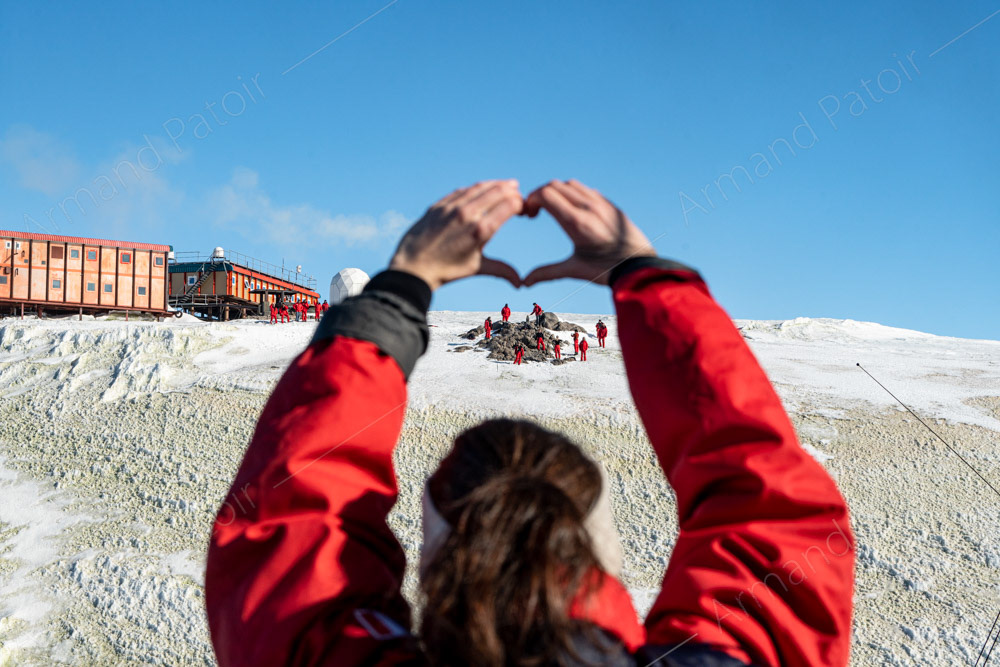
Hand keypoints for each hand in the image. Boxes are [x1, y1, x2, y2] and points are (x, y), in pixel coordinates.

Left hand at [389, 180, 522, 290]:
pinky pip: (462, 190)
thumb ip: (502, 270)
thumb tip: (520, 283)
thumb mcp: (476, 268)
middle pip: (498, 191)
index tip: (524, 208)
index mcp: (481, 230)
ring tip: (507, 185)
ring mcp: (452, 207)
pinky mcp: (439, 205)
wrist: (413, 267)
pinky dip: (476, 188)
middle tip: (518, 193)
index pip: (510, 204)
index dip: (521, 203)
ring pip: (480, 187)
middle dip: (512, 191)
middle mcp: (468, 214)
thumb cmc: (446, 270)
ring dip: (496, 184)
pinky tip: (482, 189)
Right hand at [521, 179, 655, 285]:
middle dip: (539, 195)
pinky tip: (571, 211)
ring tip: (551, 210)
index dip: (530, 200)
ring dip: (555, 193)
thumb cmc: (607, 271)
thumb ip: (547, 273)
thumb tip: (524, 283)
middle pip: (554, 185)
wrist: (640, 267)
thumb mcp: (574, 270)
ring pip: (570, 184)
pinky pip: (585, 190)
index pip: (546, 194)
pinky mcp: (610, 204)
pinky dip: (571, 194)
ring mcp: (601, 203)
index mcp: (577, 223)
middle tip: (534, 213)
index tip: (528, 216)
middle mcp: (589, 208)